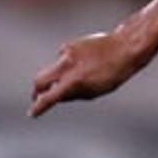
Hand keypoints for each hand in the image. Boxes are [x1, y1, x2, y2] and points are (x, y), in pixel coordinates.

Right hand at [29, 31, 147, 116]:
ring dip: (58, 77)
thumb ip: (74, 95)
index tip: (32, 113)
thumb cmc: (113, 73)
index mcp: (75, 81)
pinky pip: (63, 59)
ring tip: (81, 76)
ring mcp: (66, 53)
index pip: (50, 97)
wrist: (124, 48)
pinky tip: (85, 63)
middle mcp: (67, 66)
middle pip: (39, 80)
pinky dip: (69, 65)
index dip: (39, 107)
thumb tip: (57, 96)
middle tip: (38, 98)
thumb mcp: (95, 91)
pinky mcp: (69, 45)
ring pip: (53, 69)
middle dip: (37, 91)